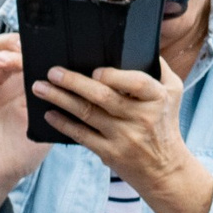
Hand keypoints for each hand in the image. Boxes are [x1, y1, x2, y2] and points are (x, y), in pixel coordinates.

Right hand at [0, 36, 47, 212]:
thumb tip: (80, 83)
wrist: (3, 175)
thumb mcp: (48, 122)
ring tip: (6, 62)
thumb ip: (59, 103)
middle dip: (10, 48)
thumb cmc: (26, 149)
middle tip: (24, 57)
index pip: (19, 53)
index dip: (27, 47)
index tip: (43, 50)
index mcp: (18, 85)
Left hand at [32, 58, 212, 212]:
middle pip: (103, 97)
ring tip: (40, 88)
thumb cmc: (165, 123)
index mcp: (158, 98)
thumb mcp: (173, 94)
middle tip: (53, 72)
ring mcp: (125, 136)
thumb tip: (141, 45)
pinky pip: (81, 135)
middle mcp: (142, 117)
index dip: (114, 77)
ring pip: (87, 114)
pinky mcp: (111, 152)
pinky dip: (63, 124)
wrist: (165, 167)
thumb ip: (159, 69)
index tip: (94, 71)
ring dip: (60, 99)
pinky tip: (49, 114)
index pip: (137, 84)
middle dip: (74, 83)